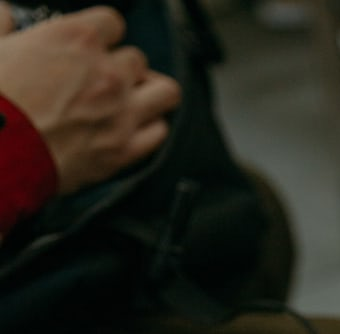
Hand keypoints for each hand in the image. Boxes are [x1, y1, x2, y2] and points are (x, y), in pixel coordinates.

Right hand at [0, 3, 180, 192]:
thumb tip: (4, 15)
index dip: (103, 36)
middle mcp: (108, 73)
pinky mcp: (123, 150)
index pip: (112, 23)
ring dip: (151, 93)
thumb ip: (4, 24)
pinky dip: (151, 130)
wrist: (0, 153)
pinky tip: (136, 130)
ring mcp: (121, 113)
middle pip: (137, 59)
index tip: (94, 47)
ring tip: (135, 100)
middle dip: (122, 68)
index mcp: (78, 39)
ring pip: (165, 92)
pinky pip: (159, 134)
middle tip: (107, 80)